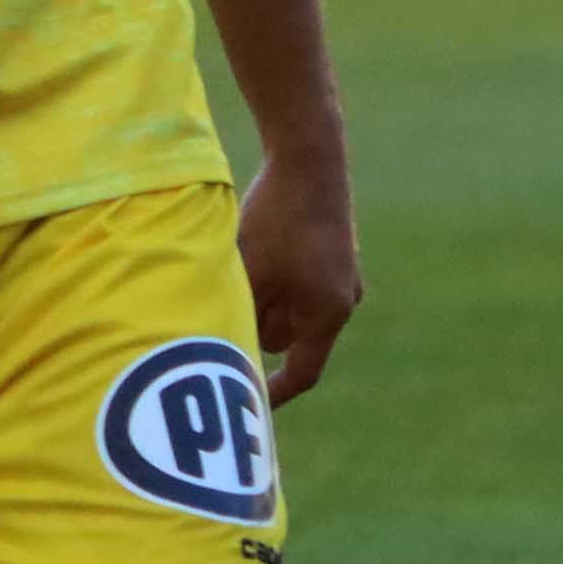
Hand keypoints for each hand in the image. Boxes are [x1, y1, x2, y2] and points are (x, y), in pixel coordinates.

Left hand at [235, 144, 361, 406]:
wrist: (310, 159)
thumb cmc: (279, 221)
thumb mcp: (250, 273)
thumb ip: (241, 316)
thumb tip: (223, 352)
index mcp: (328, 315)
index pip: (302, 372)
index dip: (273, 391)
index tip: (249, 404)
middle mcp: (342, 300)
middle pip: (289, 336)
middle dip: (256, 327)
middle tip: (220, 308)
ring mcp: (341, 274)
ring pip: (289, 305)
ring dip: (262, 299)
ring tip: (237, 267)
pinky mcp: (332, 250)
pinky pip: (296, 278)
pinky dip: (271, 275)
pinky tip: (251, 245)